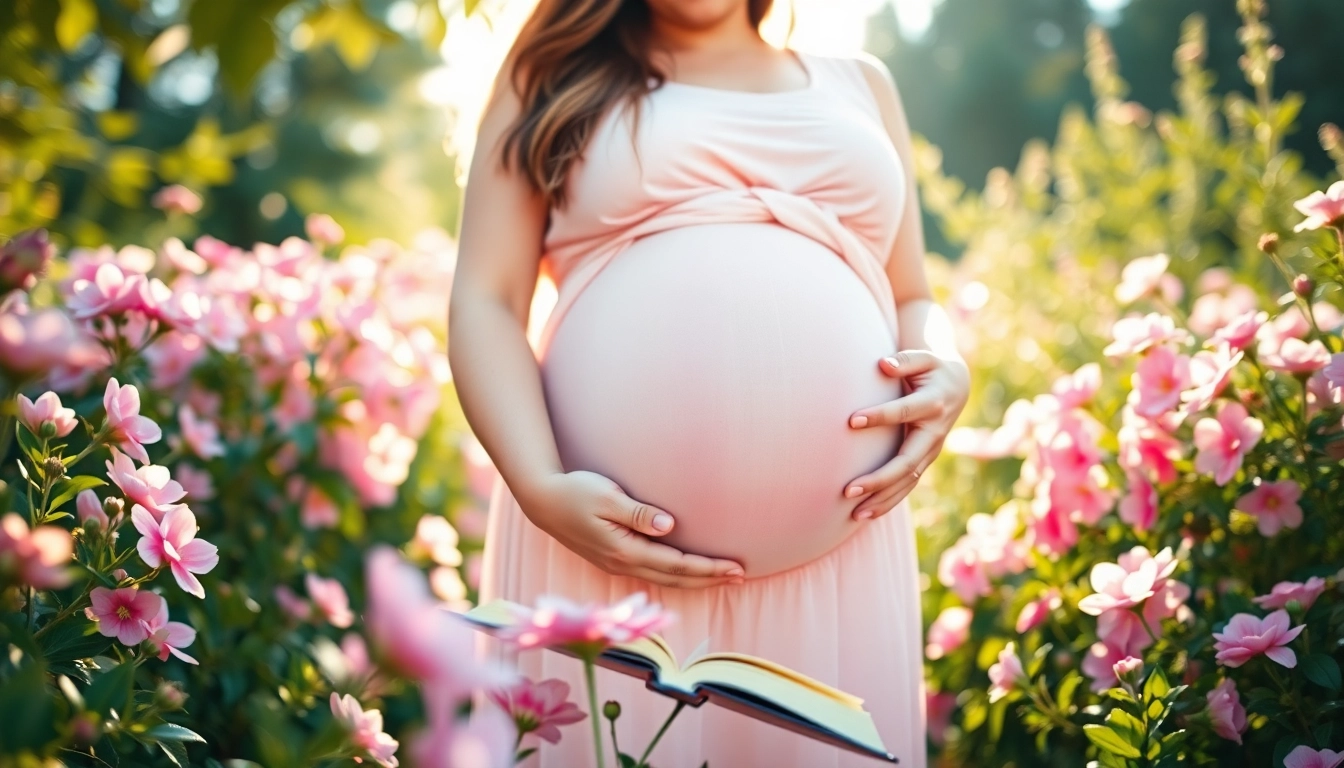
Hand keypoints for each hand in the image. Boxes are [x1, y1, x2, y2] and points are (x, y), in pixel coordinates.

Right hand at [517, 470, 746, 588]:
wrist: (542, 501)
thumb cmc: (574, 492)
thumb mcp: (606, 496)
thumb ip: (637, 513)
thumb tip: (669, 526)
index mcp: (624, 550)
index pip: (676, 564)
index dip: (708, 568)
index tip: (735, 568)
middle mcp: (622, 564)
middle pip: (675, 579)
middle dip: (709, 579)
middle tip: (741, 577)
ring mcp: (617, 565)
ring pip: (664, 580)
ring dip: (695, 580)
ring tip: (722, 578)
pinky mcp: (613, 559)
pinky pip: (653, 574)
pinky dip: (676, 576)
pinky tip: (688, 573)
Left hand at [844, 350, 970, 520]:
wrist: (957, 385)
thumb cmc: (933, 368)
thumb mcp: (925, 357)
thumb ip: (905, 360)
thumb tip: (883, 364)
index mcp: (934, 404)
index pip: (904, 411)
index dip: (880, 415)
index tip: (851, 420)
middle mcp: (935, 433)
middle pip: (907, 461)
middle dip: (879, 478)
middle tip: (849, 489)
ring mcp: (931, 451)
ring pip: (908, 481)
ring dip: (882, 499)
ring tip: (855, 514)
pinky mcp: (924, 461)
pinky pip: (907, 486)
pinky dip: (888, 502)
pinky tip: (866, 515)